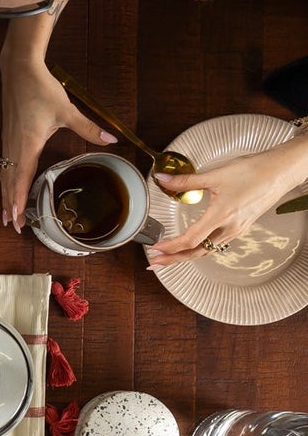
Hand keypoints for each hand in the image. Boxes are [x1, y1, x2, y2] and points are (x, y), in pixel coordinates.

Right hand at [0, 56, 113, 227]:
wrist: (19, 71)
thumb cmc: (41, 90)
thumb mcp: (67, 110)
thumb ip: (88, 128)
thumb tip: (112, 139)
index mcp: (28, 145)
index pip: (20, 179)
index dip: (17, 200)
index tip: (17, 218)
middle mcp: (15, 147)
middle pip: (8, 182)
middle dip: (9, 205)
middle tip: (12, 225)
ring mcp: (9, 142)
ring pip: (4, 175)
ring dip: (4, 195)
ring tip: (6, 213)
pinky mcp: (8, 137)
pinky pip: (4, 164)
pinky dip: (5, 180)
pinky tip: (7, 185)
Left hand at [147, 140, 307, 264]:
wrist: (282, 171)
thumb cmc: (255, 171)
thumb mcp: (215, 175)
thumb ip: (186, 181)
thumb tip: (162, 179)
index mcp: (221, 215)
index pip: (191, 239)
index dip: (170, 247)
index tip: (154, 249)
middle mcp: (230, 227)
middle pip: (197, 252)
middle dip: (173, 259)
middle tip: (154, 263)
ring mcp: (236, 229)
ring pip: (207, 249)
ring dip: (186, 256)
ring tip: (169, 258)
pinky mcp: (240, 227)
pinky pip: (217, 244)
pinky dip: (200, 249)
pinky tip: (193, 246)